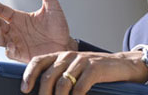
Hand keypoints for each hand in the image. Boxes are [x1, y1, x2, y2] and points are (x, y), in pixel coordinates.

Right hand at [0, 0, 74, 62]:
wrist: (67, 45)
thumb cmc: (59, 26)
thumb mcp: (52, 5)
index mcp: (19, 18)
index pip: (2, 9)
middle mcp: (15, 30)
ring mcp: (17, 42)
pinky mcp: (22, 54)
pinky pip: (10, 52)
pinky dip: (7, 49)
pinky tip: (10, 44)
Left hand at [21, 50, 147, 94]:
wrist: (122, 64)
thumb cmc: (94, 70)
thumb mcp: (74, 68)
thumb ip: (59, 75)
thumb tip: (42, 90)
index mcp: (60, 55)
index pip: (38, 62)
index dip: (28, 75)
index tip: (24, 89)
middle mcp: (68, 56)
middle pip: (48, 76)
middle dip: (43, 93)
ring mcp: (82, 61)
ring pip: (62, 83)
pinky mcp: (94, 68)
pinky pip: (80, 87)